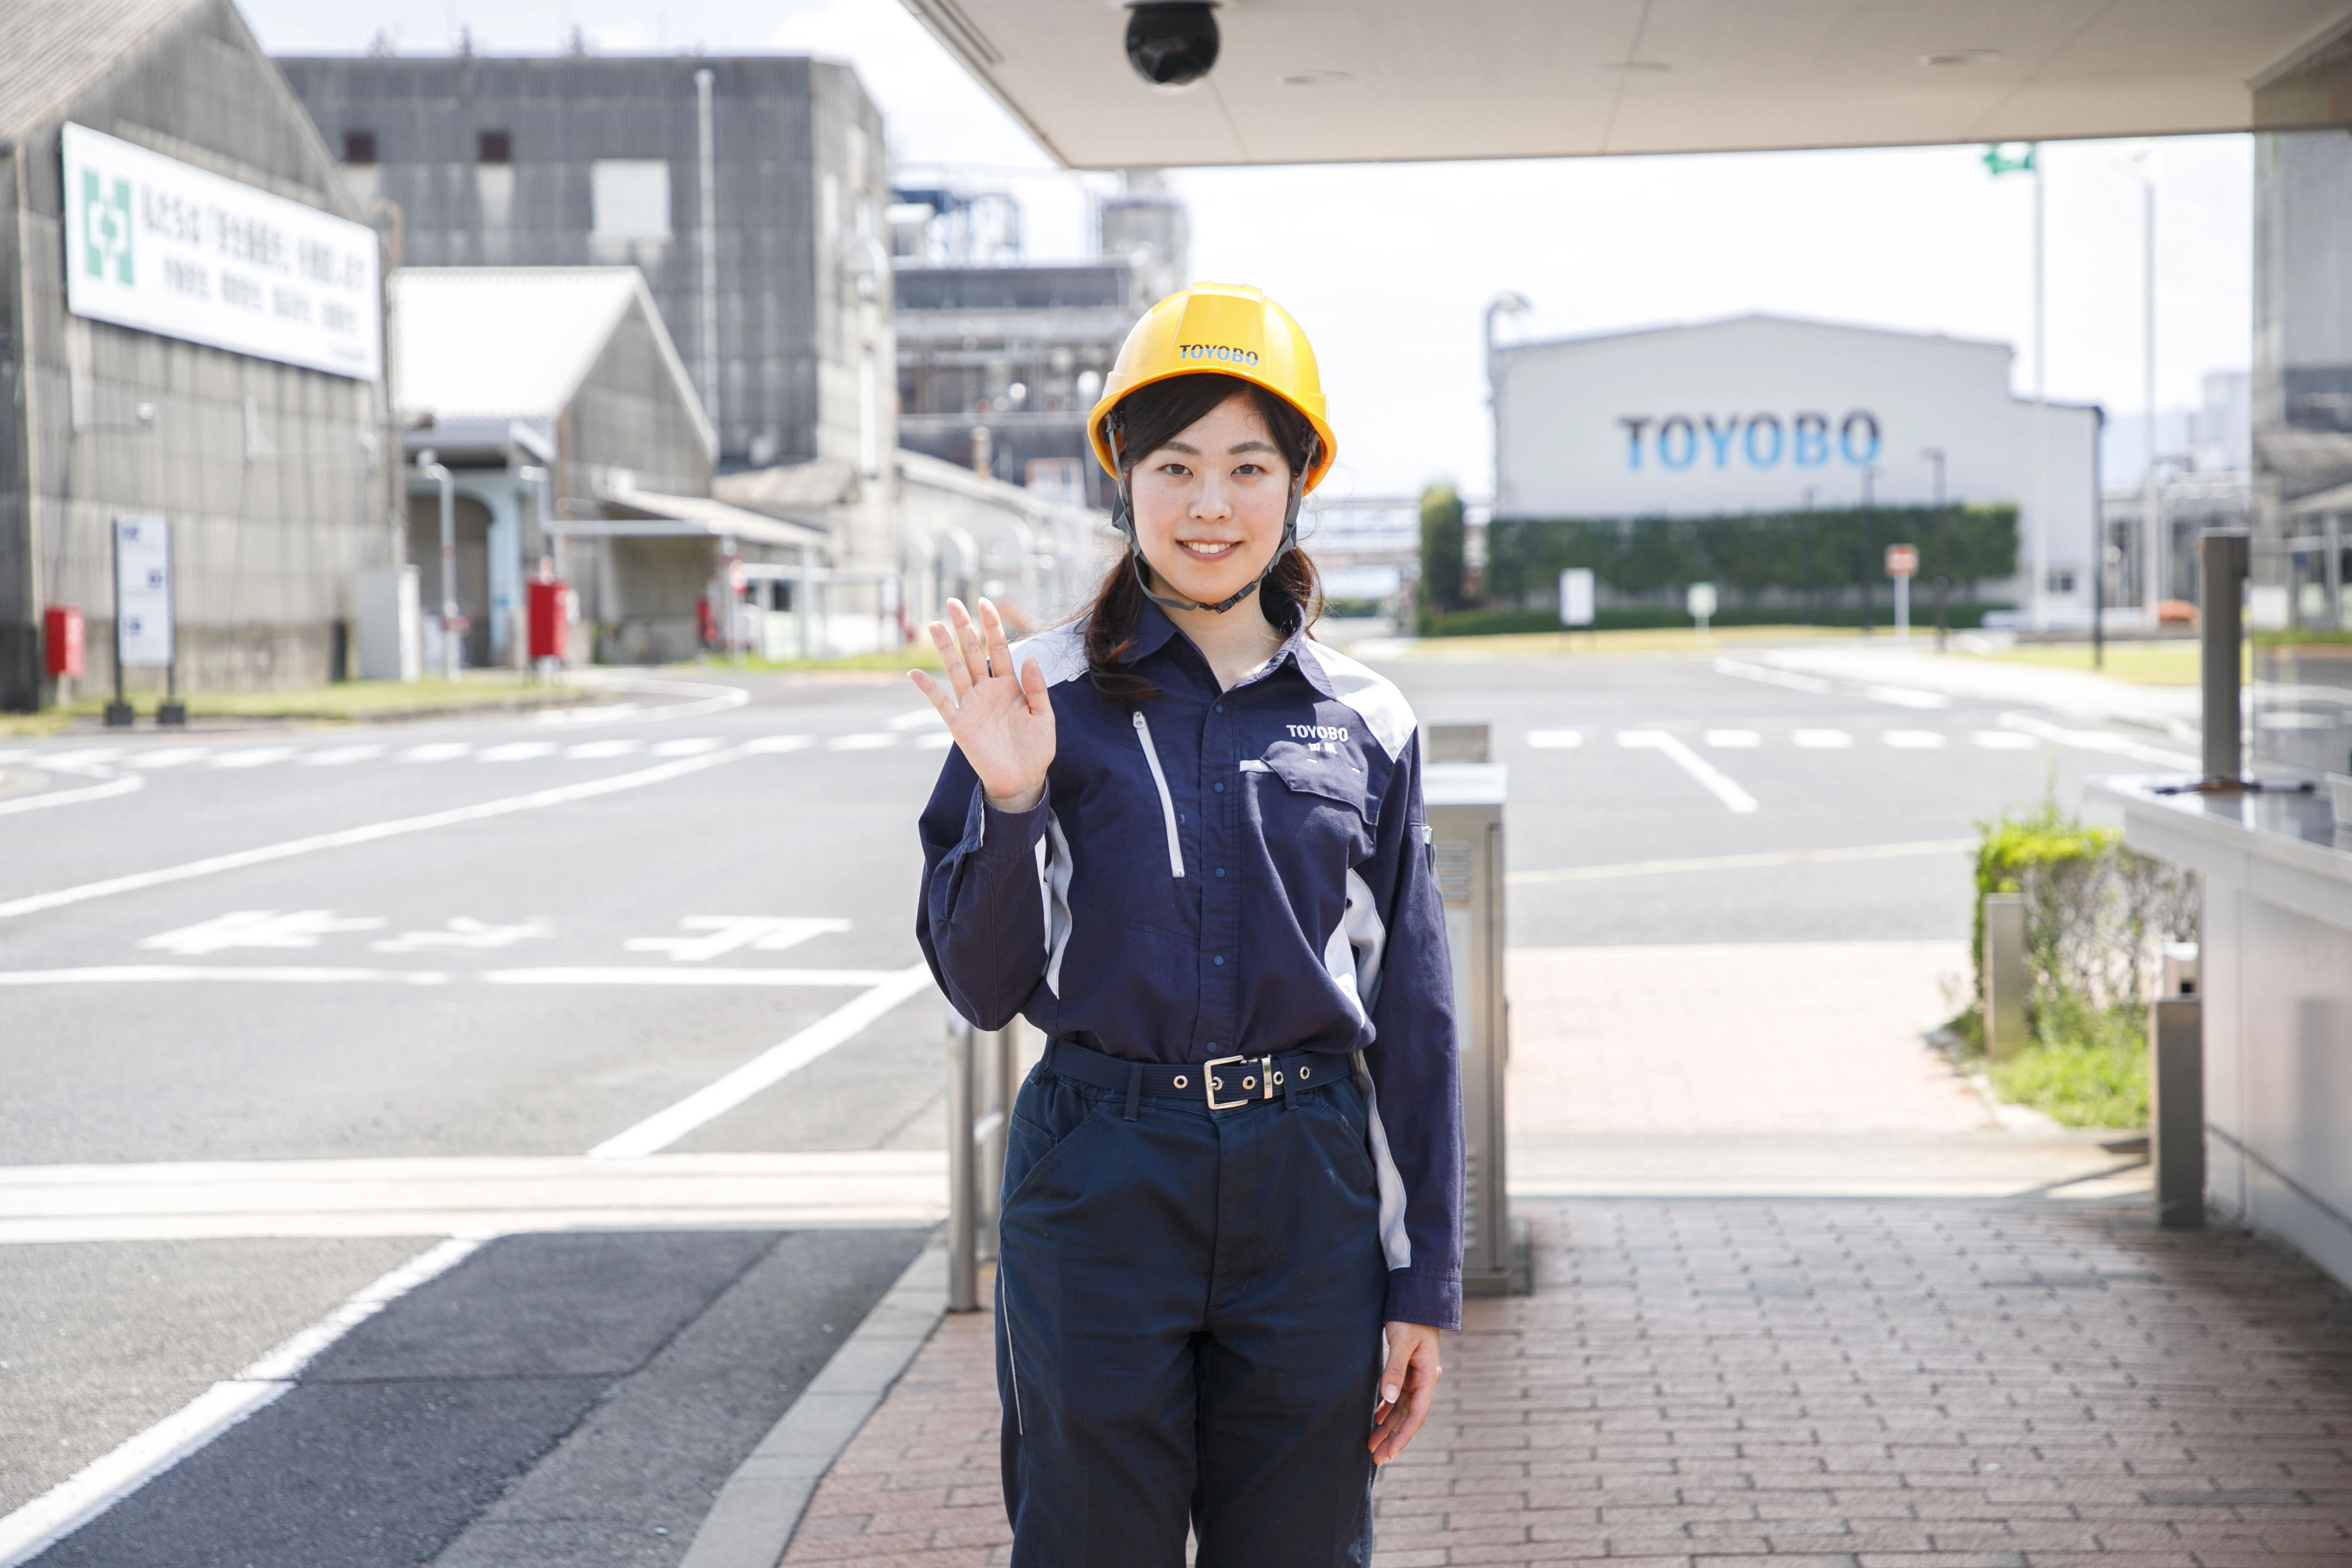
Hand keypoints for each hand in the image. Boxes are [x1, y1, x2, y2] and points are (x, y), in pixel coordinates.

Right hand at [909, 597, 1055, 811]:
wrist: (1022, 780)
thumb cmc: (1036, 749)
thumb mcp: (1044, 717)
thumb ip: (1037, 688)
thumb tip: (1029, 657)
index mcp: (1010, 685)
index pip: (999, 648)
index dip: (992, 626)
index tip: (985, 603)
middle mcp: (987, 690)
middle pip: (973, 652)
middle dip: (964, 627)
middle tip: (953, 602)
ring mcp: (971, 705)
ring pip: (955, 670)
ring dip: (945, 648)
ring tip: (934, 625)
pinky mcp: (959, 725)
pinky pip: (940, 703)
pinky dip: (928, 688)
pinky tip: (914, 673)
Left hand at [1369, 1320, 1440, 1465]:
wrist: (1416, 1298)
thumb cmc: (1410, 1318)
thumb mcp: (1402, 1342)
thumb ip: (1394, 1370)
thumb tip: (1389, 1399)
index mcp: (1428, 1376)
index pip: (1416, 1414)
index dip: (1403, 1436)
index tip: (1390, 1453)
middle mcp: (1424, 1380)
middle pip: (1408, 1416)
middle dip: (1393, 1438)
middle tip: (1377, 1459)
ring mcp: (1416, 1376)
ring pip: (1401, 1409)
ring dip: (1387, 1427)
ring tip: (1372, 1445)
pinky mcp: (1407, 1370)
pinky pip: (1397, 1396)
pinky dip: (1386, 1409)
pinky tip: (1375, 1419)